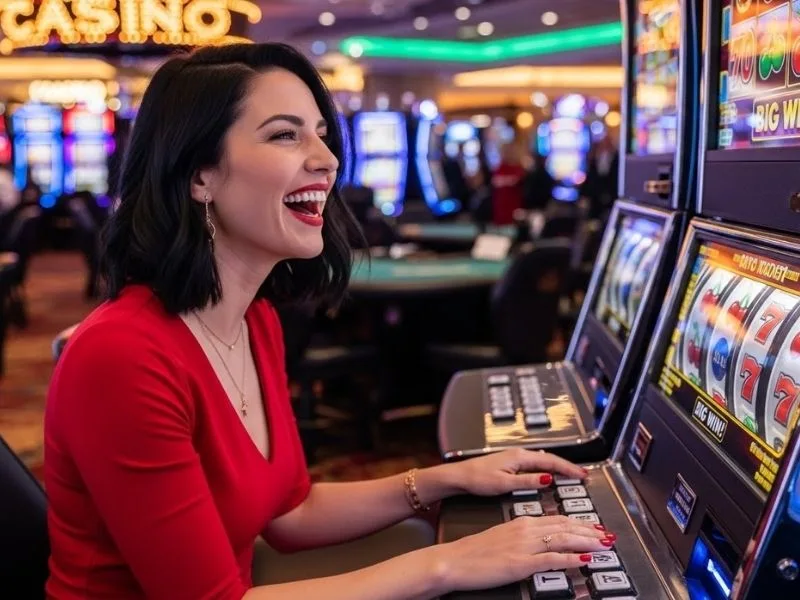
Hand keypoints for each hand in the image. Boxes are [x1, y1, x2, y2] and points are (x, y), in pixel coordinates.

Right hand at [430, 515, 615, 592]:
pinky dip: (570, 559)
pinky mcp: (520, 563)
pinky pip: (551, 560)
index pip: (558, 520)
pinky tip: (584, 560)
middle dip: (590, 531)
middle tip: (608, 535)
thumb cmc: (475, 551)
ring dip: (587, 542)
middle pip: (566, 527)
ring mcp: (524, 546)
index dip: (580, 524)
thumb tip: (542, 542)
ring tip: (604, 546)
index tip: (596, 527)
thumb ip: (523, 536)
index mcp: (522, 522)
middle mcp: (526, 530)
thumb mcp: (503, 537)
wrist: (455, 559)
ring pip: (563, 539)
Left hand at [452, 448, 587, 496]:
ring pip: (543, 461)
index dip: (568, 468)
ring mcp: (515, 457)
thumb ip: (527, 481)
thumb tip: (548, 479)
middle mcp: (519, 454)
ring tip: (571, 475)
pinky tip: (550, 474)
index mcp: (520, 457)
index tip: (582, 475)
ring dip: (558, 467)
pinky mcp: (511, 463)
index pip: (551, 461)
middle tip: (583, 476)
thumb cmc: (478, 478)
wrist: (460, 475)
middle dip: (567, 467)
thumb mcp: (505, 484)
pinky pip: (535, 463)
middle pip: (550, 459)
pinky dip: (547, 468)